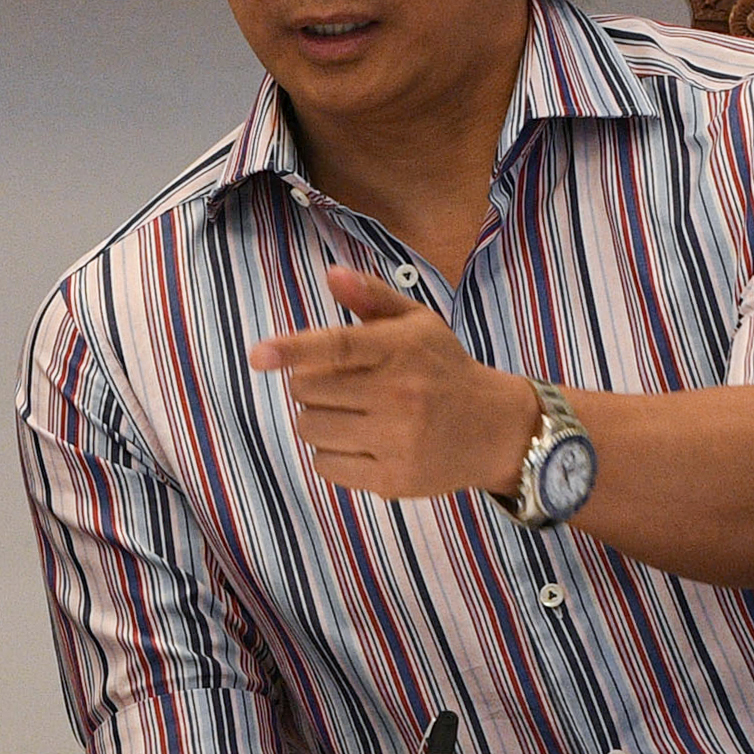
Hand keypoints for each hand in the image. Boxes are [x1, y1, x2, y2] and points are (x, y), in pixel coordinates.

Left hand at [249, 264, 544, 501]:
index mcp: (402, 349)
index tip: (259, 356)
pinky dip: (329, 455)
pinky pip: (325, 466)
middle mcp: (401, 394)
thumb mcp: (417, 324)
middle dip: (309, 386)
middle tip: (339, 387)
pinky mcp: (394, 479)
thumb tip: (331, 274)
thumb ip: (372, 297)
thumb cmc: (442, 368)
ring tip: (349, 414)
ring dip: (316, 420)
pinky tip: (358, 443)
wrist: (494, 428)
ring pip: (310, 429)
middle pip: (307, 391)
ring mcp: (398, 440)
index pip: (338, 346)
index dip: (293, 350)